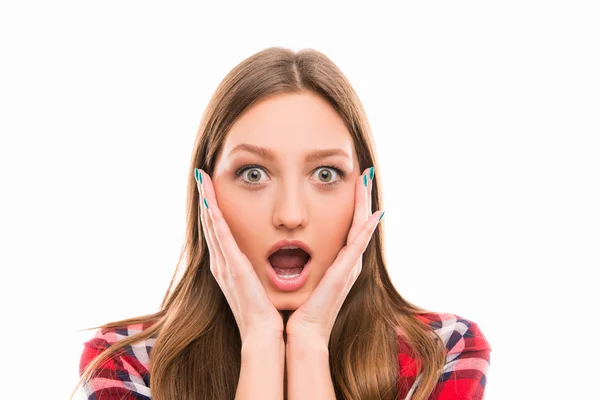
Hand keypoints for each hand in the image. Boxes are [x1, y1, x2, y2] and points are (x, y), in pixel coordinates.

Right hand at [195, 168, 283, 343]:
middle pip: (210, 224)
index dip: (213, 209)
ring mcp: (224, 265)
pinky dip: (213, 216)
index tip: (211, 188)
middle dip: (205, 198)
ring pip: (211, 225)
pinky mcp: (231, 267)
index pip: (219, 231)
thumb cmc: (266, 312)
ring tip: (201, 178)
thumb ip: (260, 268)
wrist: (265, 335)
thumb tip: (273, 254)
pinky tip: (210, 199)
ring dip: (206, 200)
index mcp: (229, 266)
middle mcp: (222, 263)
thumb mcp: (261, 284)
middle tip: (201, 175)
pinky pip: (220, 235)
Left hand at [285, 166, 383, 346]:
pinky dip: (367, 229)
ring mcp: (349, 268)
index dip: (353, 205)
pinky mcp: (345, 274)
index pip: (349, 226)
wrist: (304, 332)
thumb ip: (301, 261)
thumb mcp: (300, 277)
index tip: (354, 183)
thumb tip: (289, 244)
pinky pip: (358, 246)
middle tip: (365, 174)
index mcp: (338, 262)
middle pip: (360, 222)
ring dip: (365, 203)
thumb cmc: (300, 307)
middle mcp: (348, 262)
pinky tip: (373, 214)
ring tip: (366, 181)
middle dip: (362, 197)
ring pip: (362, 228)